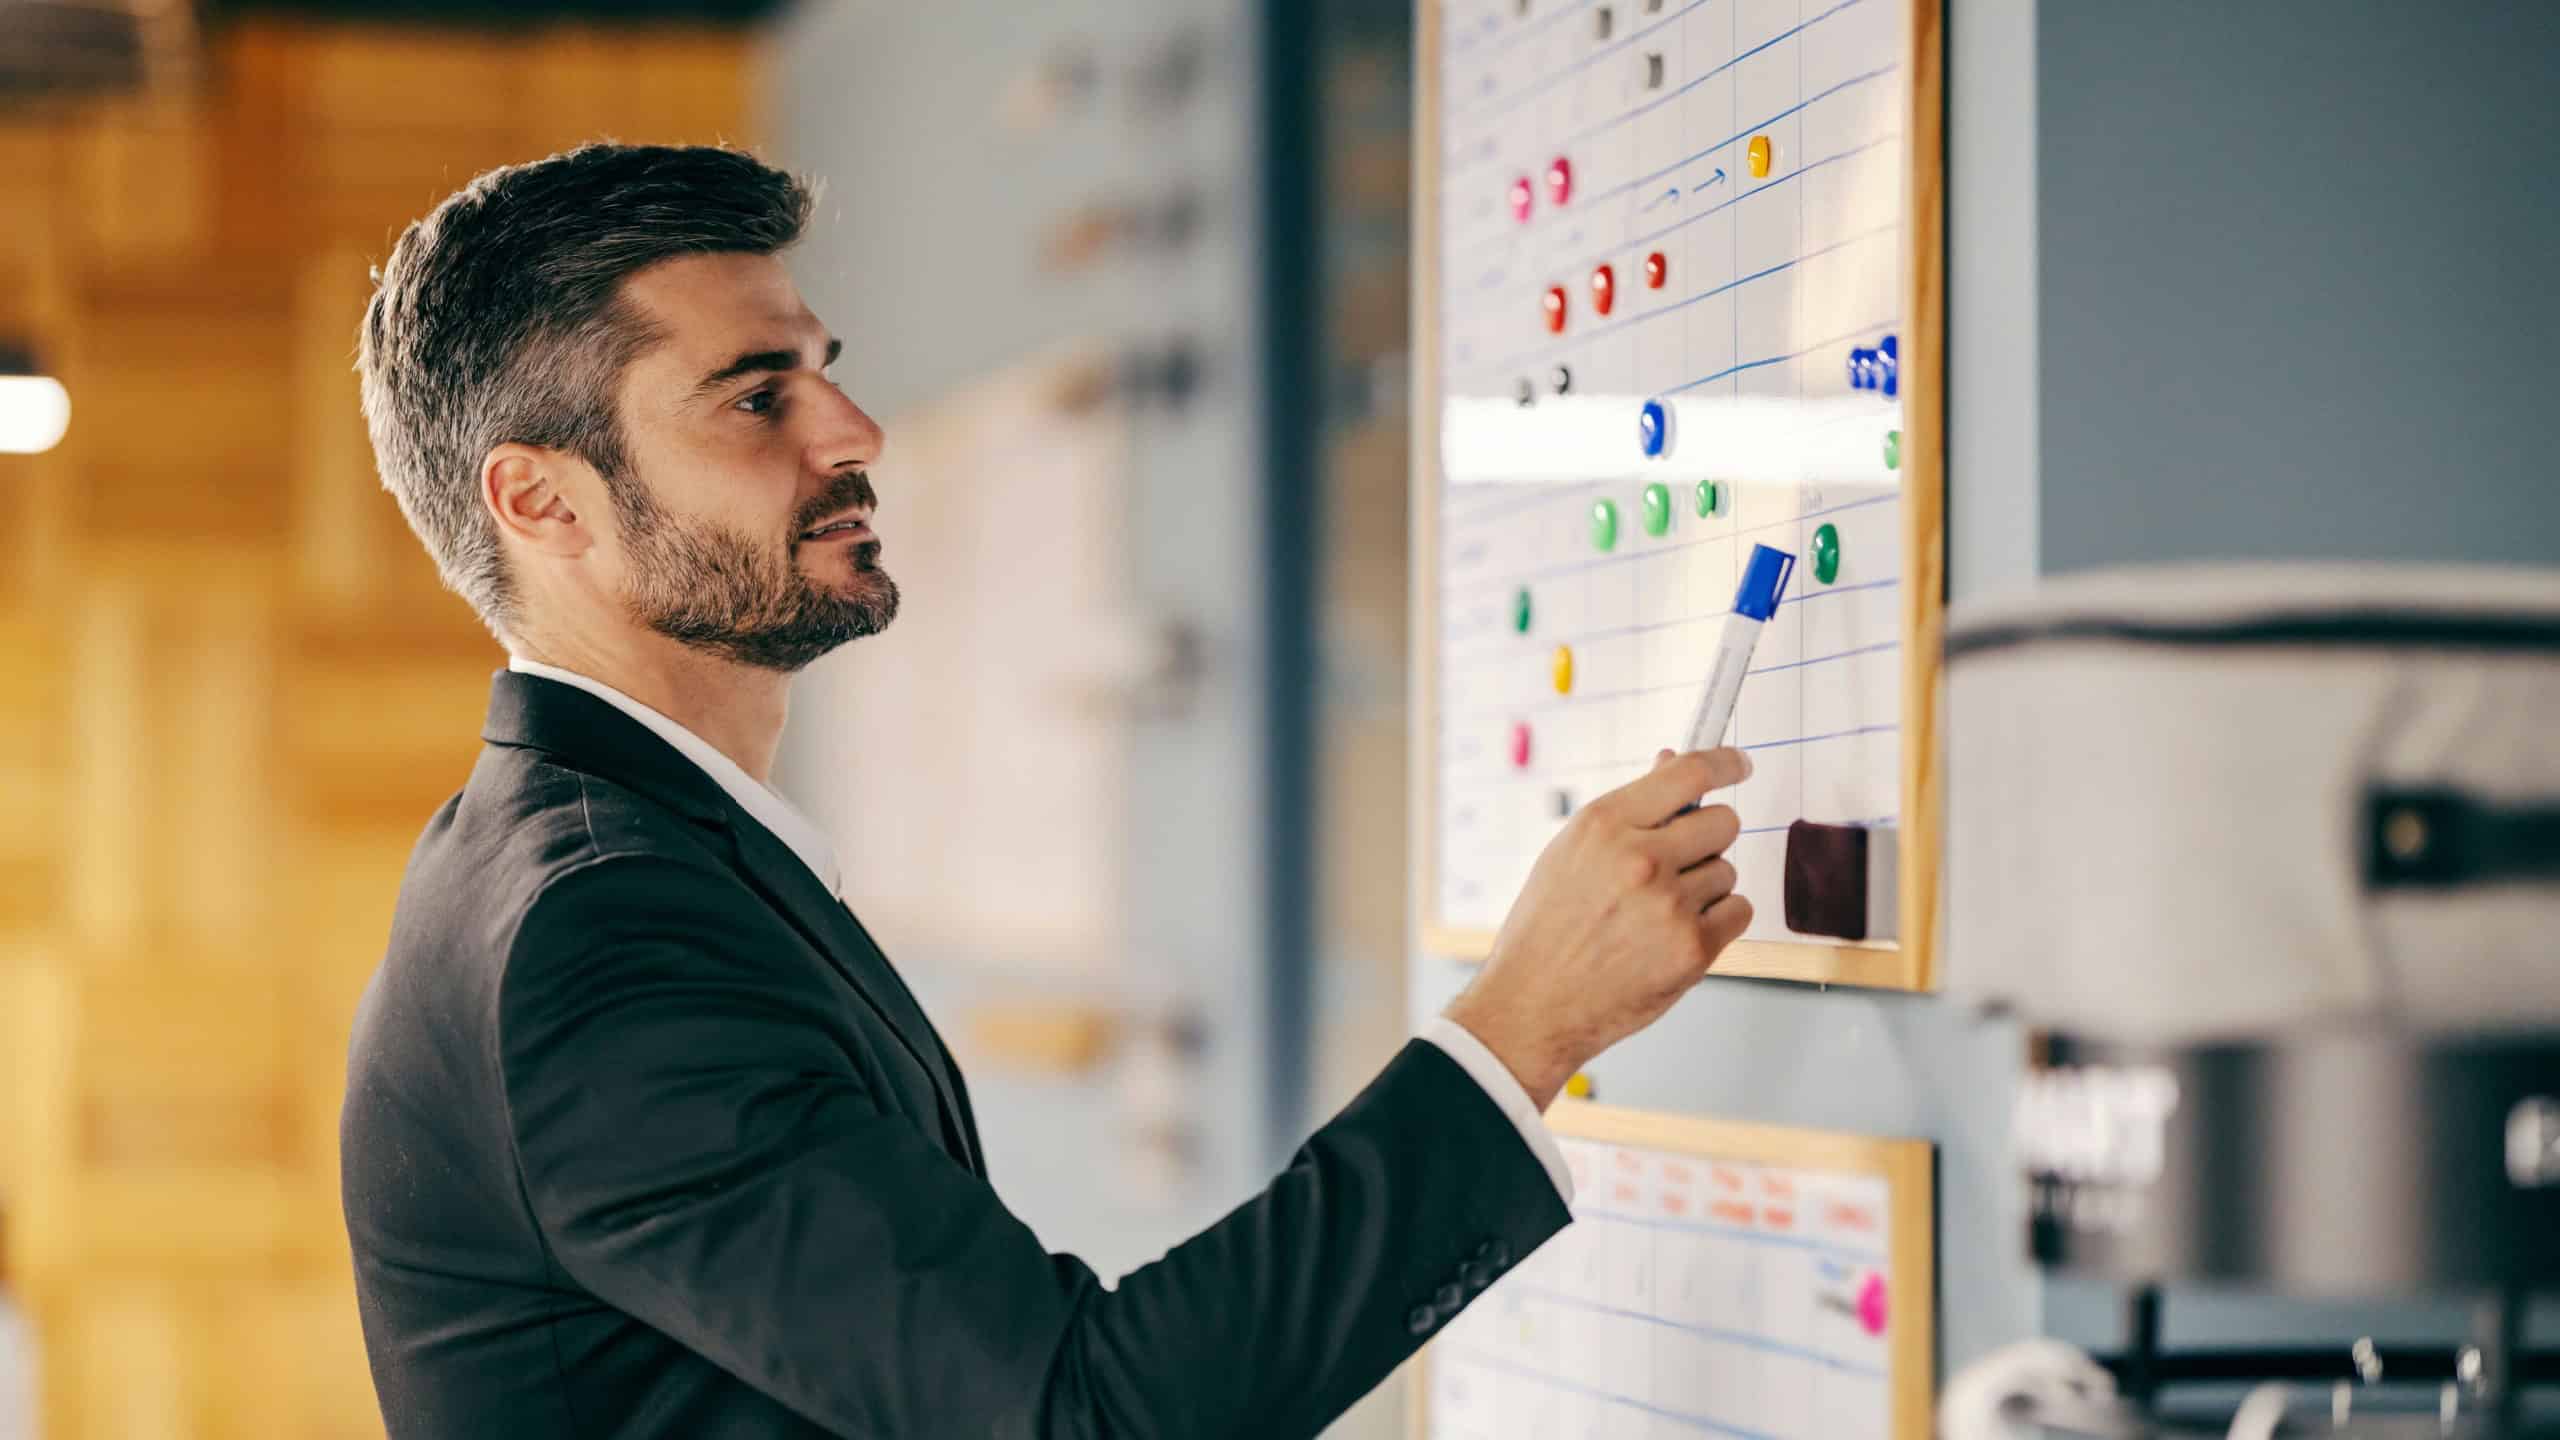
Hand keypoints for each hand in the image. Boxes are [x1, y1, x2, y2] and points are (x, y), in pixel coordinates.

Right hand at [1443, 748, 1752, 1108]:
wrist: (1533, 1004)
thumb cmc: (1547, 928)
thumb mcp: (1571, 853)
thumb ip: (1628, 811)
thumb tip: (1672, 763)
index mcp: (1604, 824)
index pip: (1688, 773)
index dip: (1724, 763)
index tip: (1739, 765)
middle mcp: (1639, 858)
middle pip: (1723, 822)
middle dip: (1708, 838)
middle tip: (1679, 863)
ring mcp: (1669, 905)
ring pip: (1727, 871)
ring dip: (1705, 887)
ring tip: (1656, 913)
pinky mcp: (1692, 949)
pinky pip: (1737, 912)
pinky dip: (1717, 922)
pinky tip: (1675, 934)